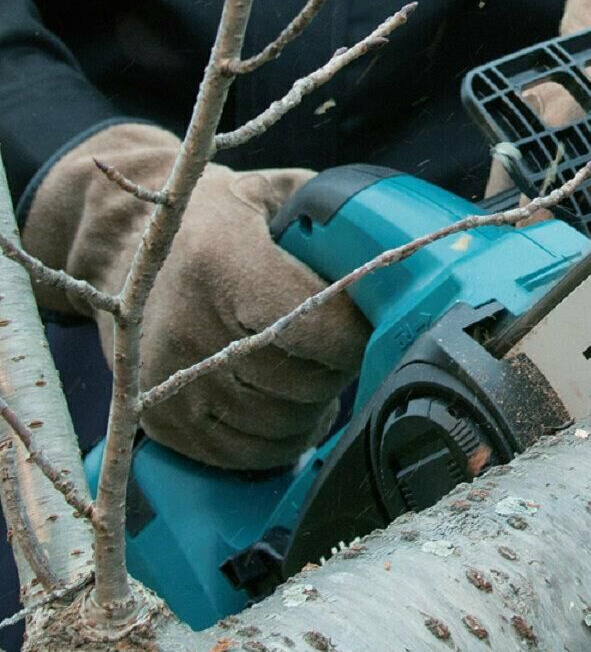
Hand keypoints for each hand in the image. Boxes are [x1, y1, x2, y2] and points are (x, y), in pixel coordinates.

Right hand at [23, 124, 370, 469]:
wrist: (122, 251)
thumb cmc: (217, 221)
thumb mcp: (273, 195)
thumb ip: (334, 222)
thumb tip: (407, 251)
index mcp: (221, 262)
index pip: (315, 326)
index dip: (356, 334)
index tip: (374, 324)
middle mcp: (188, 327)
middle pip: (305, 383)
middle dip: (339, 369)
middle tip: (341, 344)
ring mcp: (171, 383)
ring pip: (284, 426)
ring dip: (315, 406)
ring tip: (312, 370)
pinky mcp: (165, 423)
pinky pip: (250, 456)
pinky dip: (283, 438)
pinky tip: (287, 405)